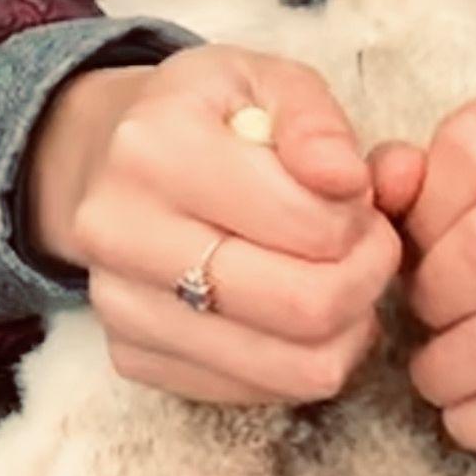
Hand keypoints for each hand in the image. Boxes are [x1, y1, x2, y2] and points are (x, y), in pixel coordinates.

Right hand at [27, 47, 404, 408]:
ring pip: (291, 370)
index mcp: (154, 146)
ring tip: (338, 280)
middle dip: (366, 281)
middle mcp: (120, 231)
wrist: (106, 160)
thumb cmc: (204, 117)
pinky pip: (258, 395)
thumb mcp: (263, 80)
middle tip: (369, 248)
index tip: (358, 199)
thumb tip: (348, 179)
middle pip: (303, 308)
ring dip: (345, 331)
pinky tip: (291, 311)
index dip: (362, 217)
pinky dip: (299, 361)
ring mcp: (119, 303)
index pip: (307, 222)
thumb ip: (315, 120)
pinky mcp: (131, 356)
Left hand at [370, 84, 475, 451]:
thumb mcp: (459, 183)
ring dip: (460, 371)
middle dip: (437, 299)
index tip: (411, 252)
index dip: (424, 212)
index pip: (473, 147)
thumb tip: (383, 182)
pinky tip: (475, 419)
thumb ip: (408, 178)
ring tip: (436, 380)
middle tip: (422, 323)